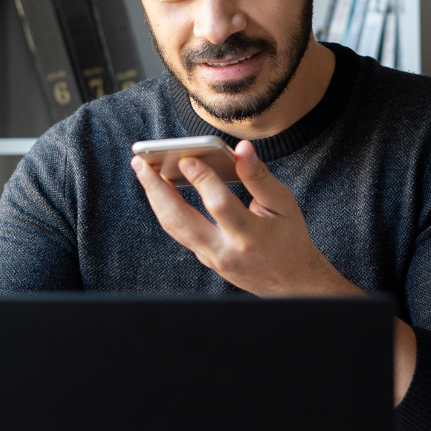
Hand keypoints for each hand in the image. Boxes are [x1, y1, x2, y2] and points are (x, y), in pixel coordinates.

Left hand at [131, 139, 360, 296]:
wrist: (290, 281)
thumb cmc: (289, 237)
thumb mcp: (283, 204)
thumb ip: (258, 176)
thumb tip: (242, 148)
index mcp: (250, 236)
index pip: (220, 206)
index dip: (203, 180)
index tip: (186, 157)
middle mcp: (225, 251)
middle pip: (181, 220)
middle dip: (157, 189)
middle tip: (140, 161)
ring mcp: (211, 258)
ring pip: (173, 227)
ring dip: (154, 197)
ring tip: (143, 170)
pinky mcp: (204, 258)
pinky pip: (180, 231)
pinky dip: (167, 207)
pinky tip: (160, 187)